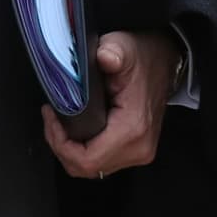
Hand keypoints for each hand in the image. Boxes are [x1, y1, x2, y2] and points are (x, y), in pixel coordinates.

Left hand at [40, 29, 178, 178]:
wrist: (164, 61)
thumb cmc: (144, 57)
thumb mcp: (125, 48)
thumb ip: (114, 52)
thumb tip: (105, 56)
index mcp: (133, 129)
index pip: (86, 160)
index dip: (60, 144)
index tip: (52, 118)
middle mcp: (138, 148)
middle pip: (85, 168)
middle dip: (61, 146)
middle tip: (52, 119)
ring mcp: (138, 152)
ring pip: (91, 168)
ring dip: (70, 149)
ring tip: (60, 122)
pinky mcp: (134, 150)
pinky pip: (100, 161)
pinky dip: (82, 149)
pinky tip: (75, 128)